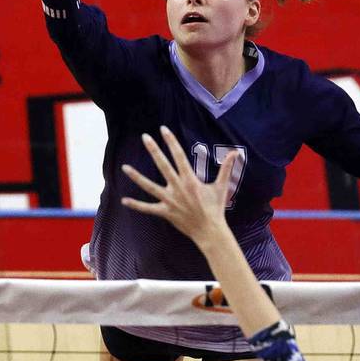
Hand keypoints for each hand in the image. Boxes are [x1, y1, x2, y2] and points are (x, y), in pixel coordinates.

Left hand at [120, 126, 235, 243]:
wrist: (210, 231)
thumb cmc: (216, 209)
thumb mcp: (221, 187)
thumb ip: (226, 168)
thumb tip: (235, 153)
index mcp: (190, 180)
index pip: (179, 156)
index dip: (171, 141)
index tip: (163, 130)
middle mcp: (178, 187)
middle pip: (163, 165)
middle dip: (154, 150)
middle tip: (145, 137)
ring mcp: (170, 200)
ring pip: (149, 186)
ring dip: (136, 177)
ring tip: (124, 167)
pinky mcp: (165, 212)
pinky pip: (148, 208)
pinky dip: (136, 205)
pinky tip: (124, 200)